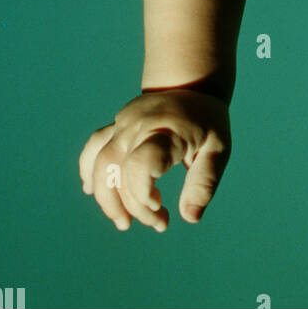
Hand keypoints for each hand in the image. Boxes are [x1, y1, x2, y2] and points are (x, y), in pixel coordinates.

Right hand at [79, 89, 230, 232]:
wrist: (193, 84)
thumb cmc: (208, 121)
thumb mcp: (219, 148)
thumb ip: (205, 182)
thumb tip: (190, 218)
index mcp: (166, 129)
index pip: (140, 163)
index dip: (142, 192)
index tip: (161, 206)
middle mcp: (139, 125)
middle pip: (118, 169)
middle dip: (133, 206)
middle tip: (159, 224)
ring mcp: (124, 123)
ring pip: (100, 162)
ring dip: (106, 198)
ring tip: (124, 223)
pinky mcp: (116, 125)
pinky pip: (94, 148)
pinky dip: (89, 171)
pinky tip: (93, 191)